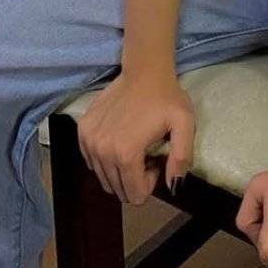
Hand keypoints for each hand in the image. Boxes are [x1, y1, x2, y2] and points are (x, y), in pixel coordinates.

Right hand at [76, 69, 195, 205]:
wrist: (144, 71)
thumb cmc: (166, 98)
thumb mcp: (185, 126)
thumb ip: (181, 159)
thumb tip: (173, 187)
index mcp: (126, 154)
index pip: (135, 195)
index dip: (150, 182)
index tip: (156, 159)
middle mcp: (103, 151)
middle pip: (119, 190)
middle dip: (135, 178)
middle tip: (147, 154)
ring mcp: (89, 141)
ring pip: (104, 178)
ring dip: (121, 169)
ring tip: (135, 146)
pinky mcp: (82, 131)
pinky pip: (92, 162)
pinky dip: (106, 159)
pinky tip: (120, 139)